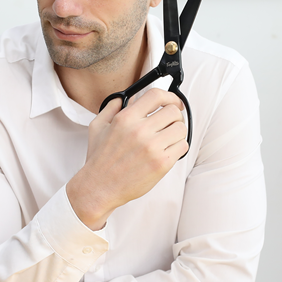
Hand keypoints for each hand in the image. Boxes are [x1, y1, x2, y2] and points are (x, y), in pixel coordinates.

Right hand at [67, 89, 187, 229]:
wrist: (99, 187)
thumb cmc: (99, 159)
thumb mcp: (98, 127)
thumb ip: (111, 107)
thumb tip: (126, 97)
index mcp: (126, 118)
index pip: (156, 95)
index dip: (170, 96)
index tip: (173, 102)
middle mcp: (139, 130)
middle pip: (173, 111)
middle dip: (175, 116)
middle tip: (171, 123)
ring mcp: (152, 147)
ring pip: (181, 128)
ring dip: (178, 132)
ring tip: (169, 138)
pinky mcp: (161, 163)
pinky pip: (182, 146)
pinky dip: (178, 147)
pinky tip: (168, 150)